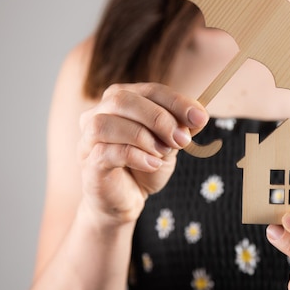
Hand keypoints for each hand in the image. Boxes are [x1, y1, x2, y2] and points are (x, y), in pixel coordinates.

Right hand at [78, 82, 207, 224]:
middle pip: (123, 99)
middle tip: (182, 140)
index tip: (200, 118)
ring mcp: (89, 137)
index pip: (149, 90)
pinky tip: (152, 164)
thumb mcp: (169, 144)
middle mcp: (99, 112)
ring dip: (143, 136)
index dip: (177, 102)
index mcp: (122, 100)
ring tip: (163, 153)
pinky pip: (108, 152)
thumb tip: (198, 116)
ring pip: (108, 122)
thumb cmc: (145, 166)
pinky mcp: (89, 162)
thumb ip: (180, 128)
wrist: (126, 199)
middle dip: (159, 118)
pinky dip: (136, 156)